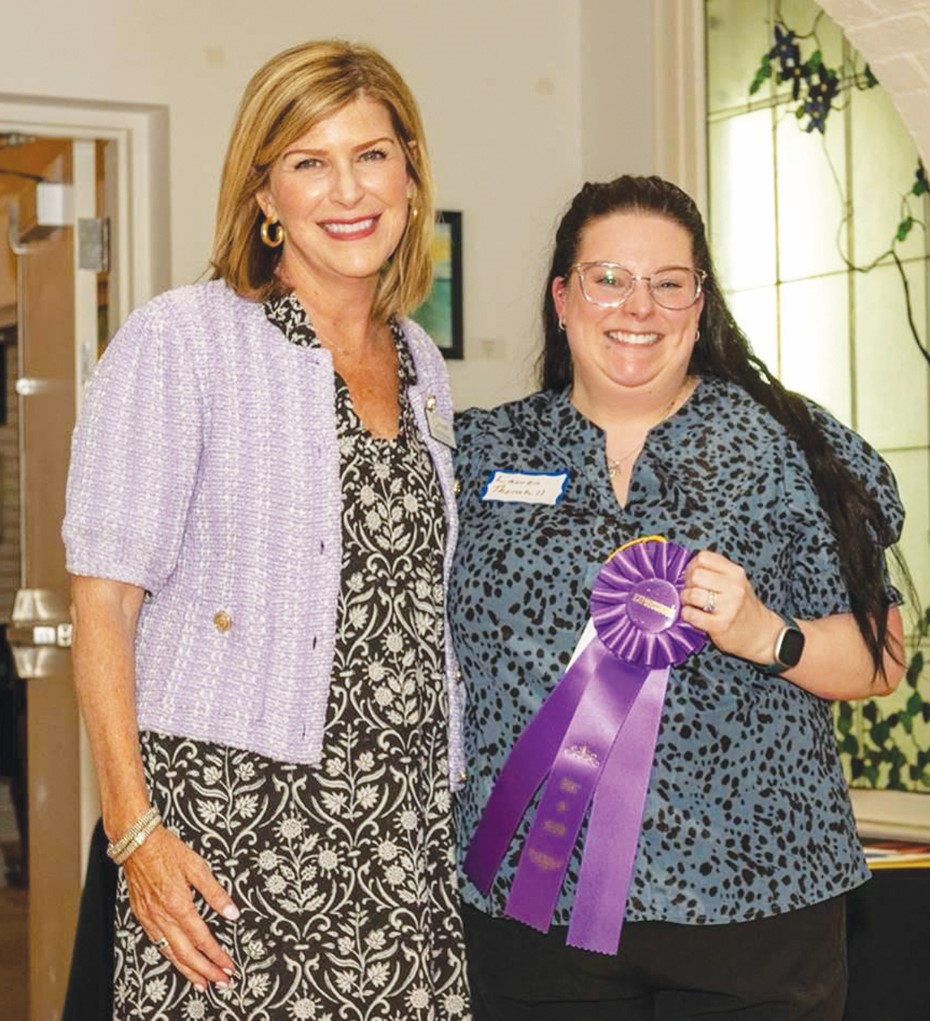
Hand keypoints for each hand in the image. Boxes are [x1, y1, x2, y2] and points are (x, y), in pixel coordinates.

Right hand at [124, 825, 238, 989]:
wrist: (137, 843)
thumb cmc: (167, 850)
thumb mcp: (198, 866)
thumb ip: (215, 893)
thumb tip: (232, 912)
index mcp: (178, 904)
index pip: (201, 938)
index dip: (216, 955)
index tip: (228, 966)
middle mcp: (162, 916)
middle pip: (185, 953)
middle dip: (205, 971)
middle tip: (220, 982)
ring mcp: (150, 918)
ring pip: (170, 953)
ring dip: (187, 971)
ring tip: (202, 983)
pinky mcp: (142, 916)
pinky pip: (158, 943)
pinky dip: (170, 957)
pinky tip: (178, 961)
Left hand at [680, 549, 782, 664]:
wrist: (760, 633)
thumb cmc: (742, 606)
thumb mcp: (736, 581)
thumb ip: (716, 571)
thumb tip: (688, 567)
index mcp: (736, 573)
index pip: (703, 558)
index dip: (692, 566)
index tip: (693, 575)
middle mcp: (734, 588)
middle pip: (696, 575)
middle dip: (688, 584)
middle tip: (692, 591)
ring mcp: (728, 607)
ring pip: (692, 594)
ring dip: (686, 600)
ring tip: (693, 604)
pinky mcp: (720, 625)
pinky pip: (692, 614)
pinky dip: (687, 614)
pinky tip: (693, 615)